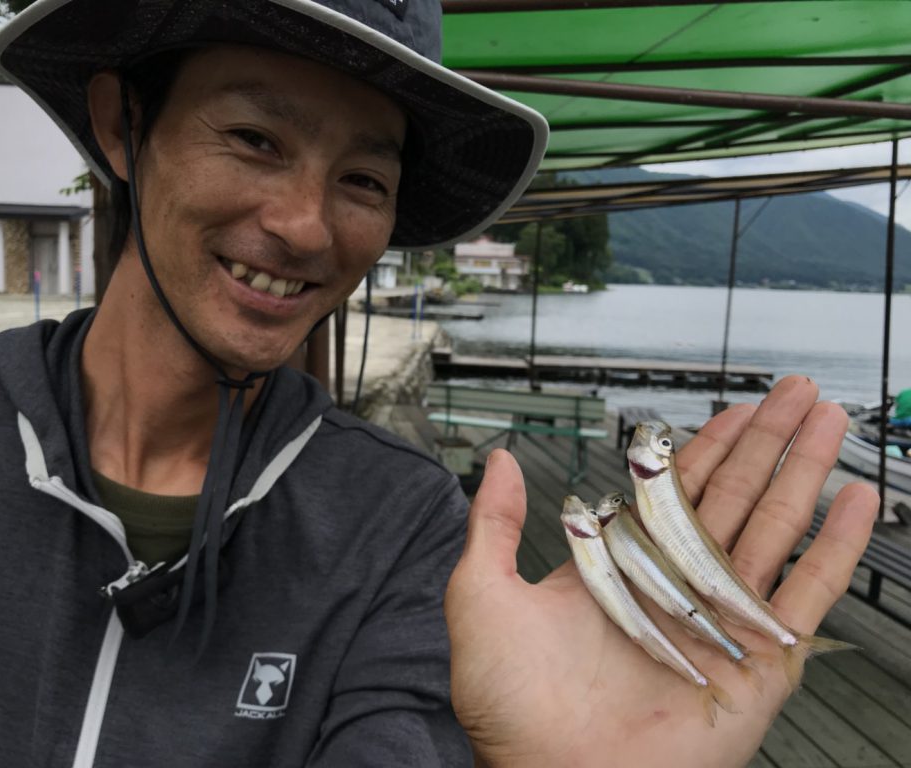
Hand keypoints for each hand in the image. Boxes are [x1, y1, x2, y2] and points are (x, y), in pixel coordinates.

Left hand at [445, 375, 877, 767]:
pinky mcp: (759, 663)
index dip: (707, 446)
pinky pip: (806, 595)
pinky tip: (857, 502)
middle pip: (733, 497)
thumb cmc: (510, 704)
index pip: (673, 490)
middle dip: (767, 442)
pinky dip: (836, 548)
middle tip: (798, 396)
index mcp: (619, 568)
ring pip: (773, 529)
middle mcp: (673, 588)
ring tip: (830, 424)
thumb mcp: (483, 595)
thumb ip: (494, 525)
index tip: (736, 410)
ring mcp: (719, 621)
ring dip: (805, 474)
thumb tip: (500, 463)